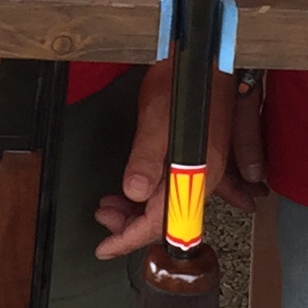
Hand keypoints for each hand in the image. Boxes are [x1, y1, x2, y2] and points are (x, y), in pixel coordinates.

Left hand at [94, 64, 264, 258]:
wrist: (205, 59)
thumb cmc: (187, 84)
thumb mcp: (157, 120)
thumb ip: (145, 159)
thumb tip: (133, 192)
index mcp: (195, 174)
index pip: (159, 222)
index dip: (129, 238)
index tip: (105, 248)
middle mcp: (201, 178)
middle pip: (163, 220)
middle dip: (129, 225)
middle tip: (101, 215)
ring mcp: (200, 170)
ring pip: (166, 206)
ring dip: (136, 210)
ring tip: (110, 203)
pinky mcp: (197, 160)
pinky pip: (172, 190)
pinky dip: (149, 195)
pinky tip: (134, 191)